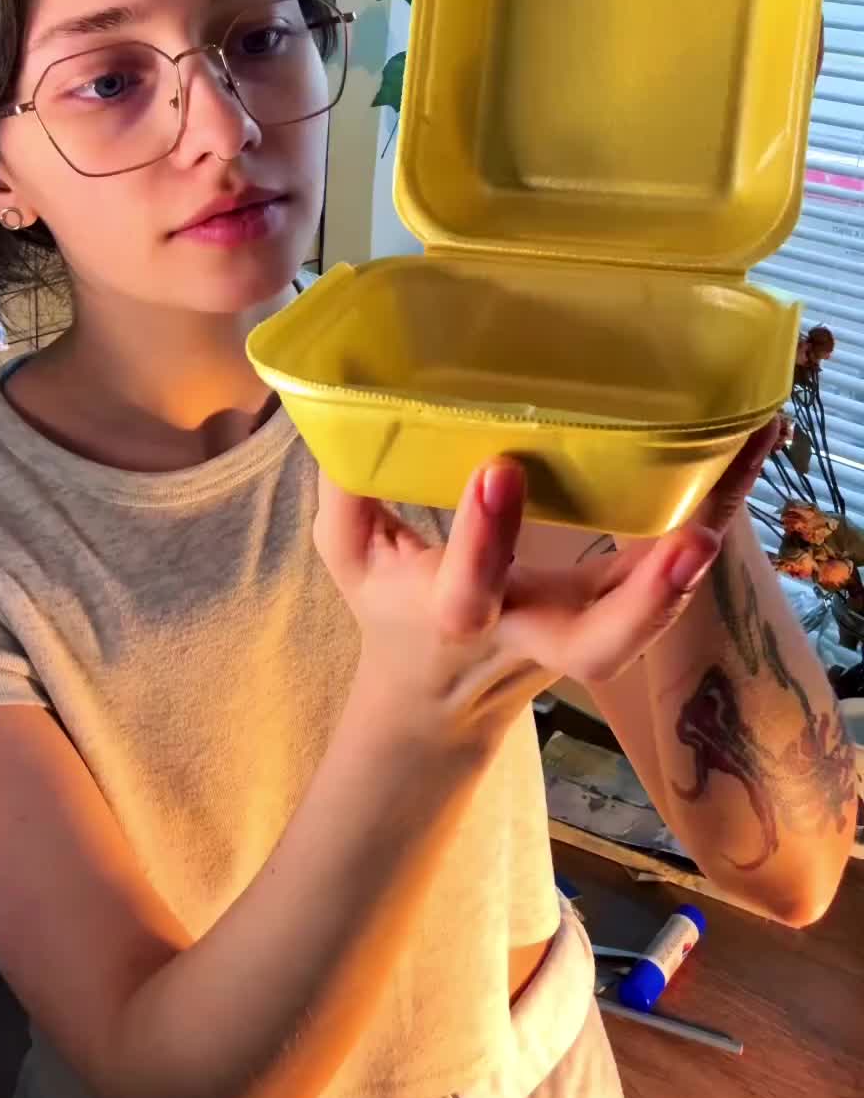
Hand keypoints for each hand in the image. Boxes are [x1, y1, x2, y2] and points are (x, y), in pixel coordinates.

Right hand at [314, 422, 778, 745]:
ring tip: (756, 441)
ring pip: (663, 601)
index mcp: (458, 618)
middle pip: (603, 644)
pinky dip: (721, 500)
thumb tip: (342, 400)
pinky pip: (680, 558)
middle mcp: (535, 632)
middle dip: (646, 600)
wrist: (440, 697)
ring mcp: (589, 624)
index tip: (499, 467)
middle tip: (691, 542)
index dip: (486, 537)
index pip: (471, 590)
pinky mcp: (622, 600)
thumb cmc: (393, 609)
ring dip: (714, 527)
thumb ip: (344, 486)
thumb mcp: (349, 554)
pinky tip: (755, 437)